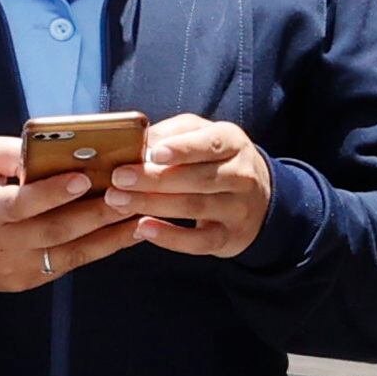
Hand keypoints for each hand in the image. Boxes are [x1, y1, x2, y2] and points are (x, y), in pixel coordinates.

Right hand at [0, 136, 147, 291]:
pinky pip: (69, 265)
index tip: (83, 178)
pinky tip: (126, 234)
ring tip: (140, 217)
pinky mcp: (28, 281)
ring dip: (109, 237)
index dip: (51, 193)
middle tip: (129, 196)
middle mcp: (1, 244)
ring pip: (69, 254)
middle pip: (54, 231)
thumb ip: (6, 152)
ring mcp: (16, 268)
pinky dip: (100, 250)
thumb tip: (48, 149)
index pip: (20, 204)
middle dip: (95, 214)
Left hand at [103, 116, 272, 257]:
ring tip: (118, 201)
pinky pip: (198, 241)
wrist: (257, 198)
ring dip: (153, 204)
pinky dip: (170, 236)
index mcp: (232, 143)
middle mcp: (241, 175)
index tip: (154, 153)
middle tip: (119, 178)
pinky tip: (143, 228)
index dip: (182, 149)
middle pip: (197, 178)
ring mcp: (237, 209)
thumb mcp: (200, 136)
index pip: (209, 144)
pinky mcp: (228, 237)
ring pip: (194, 207)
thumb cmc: (215, 160)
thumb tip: (134, 140)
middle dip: (154, 179)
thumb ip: (171, 134)